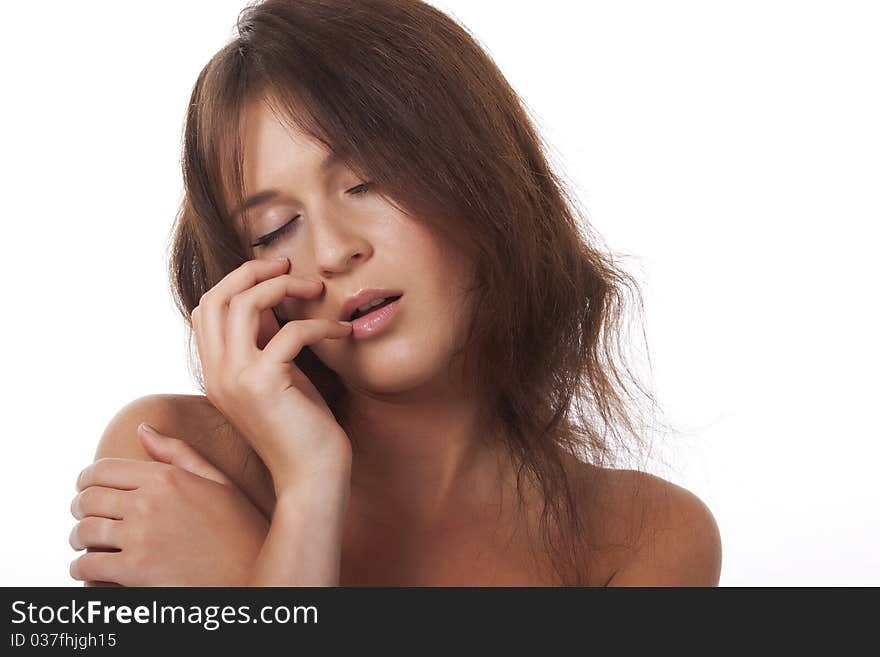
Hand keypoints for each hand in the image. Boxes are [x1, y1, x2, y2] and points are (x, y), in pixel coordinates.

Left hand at [69, 423, 268, 585]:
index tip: (88, 490)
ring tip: (88, 546)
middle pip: (87, 499)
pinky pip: (87, 567)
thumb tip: (142, 428)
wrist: (253, 575)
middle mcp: (149, 502)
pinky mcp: (135, 571)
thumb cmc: (240, 529)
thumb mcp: (217, 481)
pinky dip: (82, 570)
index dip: (87, 480)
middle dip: (81, 509)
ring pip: (83, 532)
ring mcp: (141, 537)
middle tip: (86, 518)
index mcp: (167, 476)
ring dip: (79, 539)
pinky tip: (93, 572)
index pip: (102, 470)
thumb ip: (178, 452)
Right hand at [191, 256, 352, 493]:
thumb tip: (270, 301)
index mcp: (216, 372)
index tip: (275, 273)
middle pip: (217, 296)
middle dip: (254, 271)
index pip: (206, 308)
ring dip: (284, 285)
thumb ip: (265, 343)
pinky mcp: (263, 384)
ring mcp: (234, 378)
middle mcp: (216, 373)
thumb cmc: (303, 430)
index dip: (238, 282)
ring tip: (317, 289)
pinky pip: (290, 331)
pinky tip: (343, 330)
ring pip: (243, 304)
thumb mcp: (279, 378)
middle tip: (290, 266)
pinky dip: (321, 324)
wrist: (311, 479)